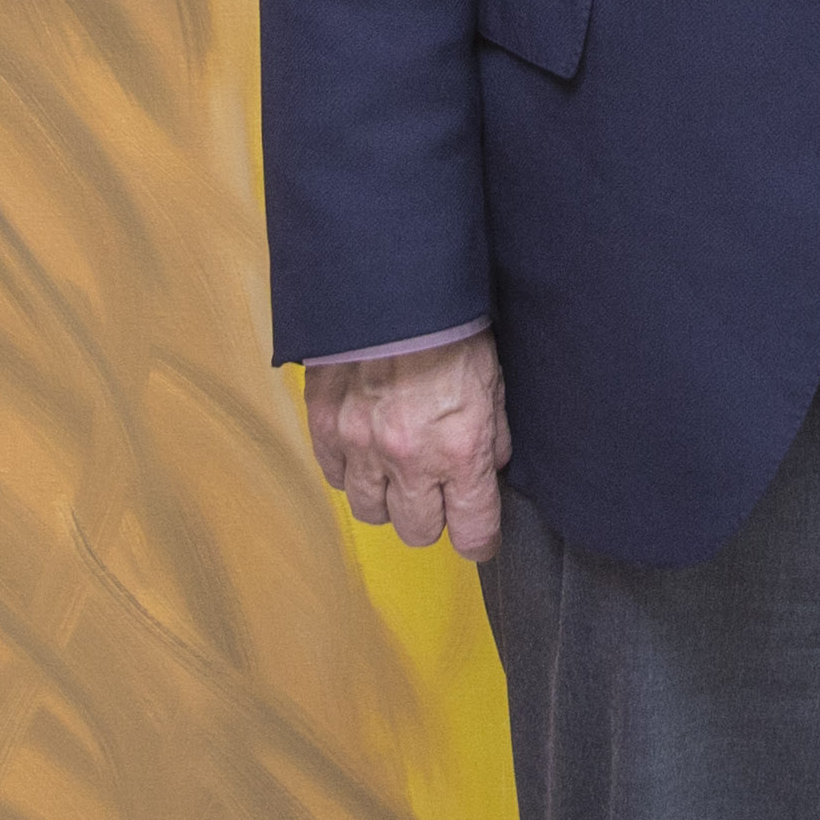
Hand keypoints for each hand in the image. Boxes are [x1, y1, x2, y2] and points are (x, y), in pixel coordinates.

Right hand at [302, 332, 511, 558]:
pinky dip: (352, 471)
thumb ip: (493, 437)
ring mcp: (360, 445)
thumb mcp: (494, 382)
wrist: (394, 281)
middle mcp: (409, 459)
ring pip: (371, 512)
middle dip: (433, 516)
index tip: (479, 529)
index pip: (472, 534)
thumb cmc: (453, 326)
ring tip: (398, 467)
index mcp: (460, 450)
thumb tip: (487, 470)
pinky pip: (336, 477)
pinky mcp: (325, 426)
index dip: (480, 537)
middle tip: (438, 487)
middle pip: (418, 532)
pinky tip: (366, 448)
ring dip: (388, 497)